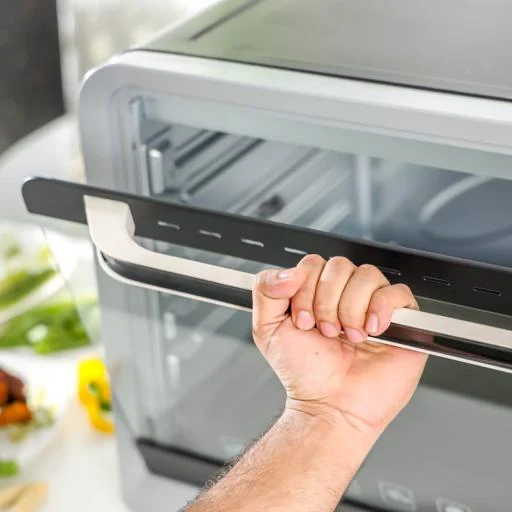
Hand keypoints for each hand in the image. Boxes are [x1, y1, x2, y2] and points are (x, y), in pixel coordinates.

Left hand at [252, 255, 427, 436]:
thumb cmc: (304, 372)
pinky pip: (398, 293)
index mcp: (317, 292)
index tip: (303, 320)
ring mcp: (373, 305)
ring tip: (348, 336)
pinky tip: (370, 330)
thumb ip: (266, 289)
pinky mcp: (401, 321)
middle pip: (340, 266)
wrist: (330, 406)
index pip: (313, 264)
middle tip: (325, 331)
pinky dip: (381, 309)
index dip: (305, 289)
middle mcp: (345, 295)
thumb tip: (289, 271)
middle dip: (326, 301)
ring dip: (351, 309)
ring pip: (367, 275)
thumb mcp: (268, 327)